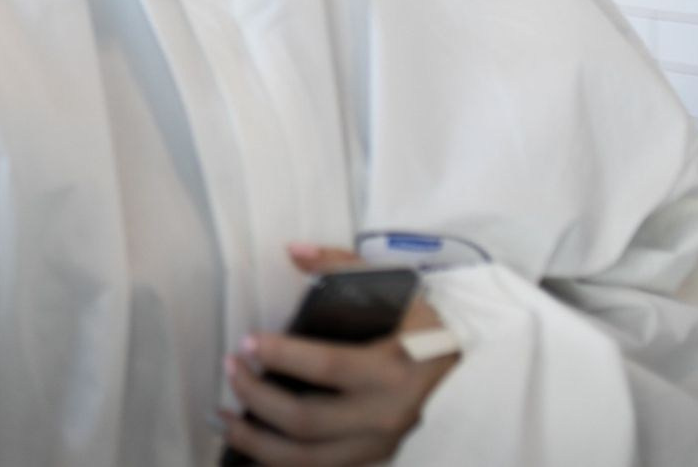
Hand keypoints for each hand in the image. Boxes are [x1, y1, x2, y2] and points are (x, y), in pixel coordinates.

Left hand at [218, 245, 457, 466]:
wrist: (472, 371)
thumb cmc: (425, 324)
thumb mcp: (396, 287)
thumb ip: (341, 265)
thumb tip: (292, 251)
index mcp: (391, 368)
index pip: (325, 367)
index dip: (280, 355)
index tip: (246, 340)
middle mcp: (385, 415)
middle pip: (305, 421)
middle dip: (256, 396)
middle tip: (230, 368)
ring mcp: (380, 445)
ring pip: (307, 460)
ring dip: (256, 441)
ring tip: (224, 417)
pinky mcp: (375, 459)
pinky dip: (280, 463)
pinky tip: (251, 447)